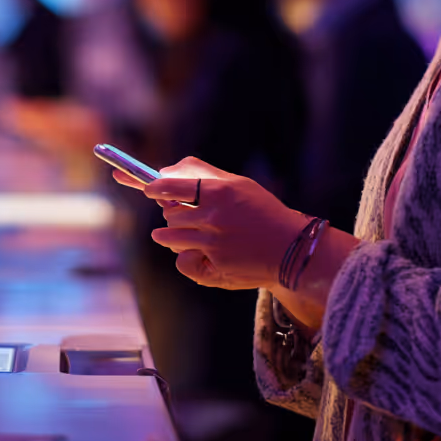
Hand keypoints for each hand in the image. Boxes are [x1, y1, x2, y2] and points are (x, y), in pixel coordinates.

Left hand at [139, 157, 306, 290]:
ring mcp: (213, 245)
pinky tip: (198, 253)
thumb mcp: (237, 183)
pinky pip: (182, 262)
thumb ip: (202, 173)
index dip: (156, 188)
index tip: (150, 189)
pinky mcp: (214, 268)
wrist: (290, 248)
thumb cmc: (262, 211)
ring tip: (180, 234)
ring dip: (170, 236)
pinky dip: (184, 258)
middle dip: (171, 213)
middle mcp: (214, 218)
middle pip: (170, 214)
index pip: (172, 187)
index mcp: (219, 192)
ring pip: (170, 239)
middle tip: (183, 214)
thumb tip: (165, 172)